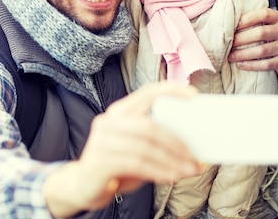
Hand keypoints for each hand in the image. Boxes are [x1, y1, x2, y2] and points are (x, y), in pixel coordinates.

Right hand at [43, 83, 200, 216]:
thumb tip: (191, 146)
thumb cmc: (116, 165)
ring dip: (172, 161)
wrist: (82, 186)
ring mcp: (102, 140)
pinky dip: (158, 171)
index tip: (193, 95)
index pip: (146, 93)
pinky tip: (170, 177)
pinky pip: (136, 164)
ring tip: (188, 170)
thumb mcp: (137, 149)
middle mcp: (108, 121)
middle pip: (150, 126)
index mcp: (119, 111)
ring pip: (146, 147)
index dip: (170, 90)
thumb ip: (156, 141)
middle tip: (195, 157)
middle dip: (177, 142)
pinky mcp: (99, 161)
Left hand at [228, 7, 277, 74]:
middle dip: (241, 39)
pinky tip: (240, 65)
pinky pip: (267, 64)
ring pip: (263, 50)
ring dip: (243, 54)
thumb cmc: (265, 35)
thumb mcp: (262, 24)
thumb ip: (250, 21)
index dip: (248, 19)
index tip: (233, 26)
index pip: (264, 14)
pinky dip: (251, 65)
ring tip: (231, 56)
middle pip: (261, 33)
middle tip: (228, 44)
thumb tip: (227, 22)